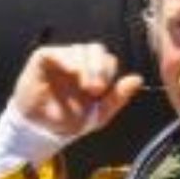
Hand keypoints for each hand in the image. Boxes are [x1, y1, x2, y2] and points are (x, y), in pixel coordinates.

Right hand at [11, 43, 143, 139]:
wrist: (42, 128)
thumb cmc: (68, 119)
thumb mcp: (99, 114)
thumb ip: (118, 97)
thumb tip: (137, 79)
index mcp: (93, 73)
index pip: (108, 61)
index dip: (108, 74)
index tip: (101, 92)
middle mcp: (79, 63)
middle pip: (97, 50)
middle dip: (99, 68)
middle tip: (96, 88)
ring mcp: (62, 59)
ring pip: (80, 50)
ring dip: (85, 66)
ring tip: (83, 86)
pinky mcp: (44, 58)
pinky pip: (57, 52)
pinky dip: (67, 60)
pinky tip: (71, 72)